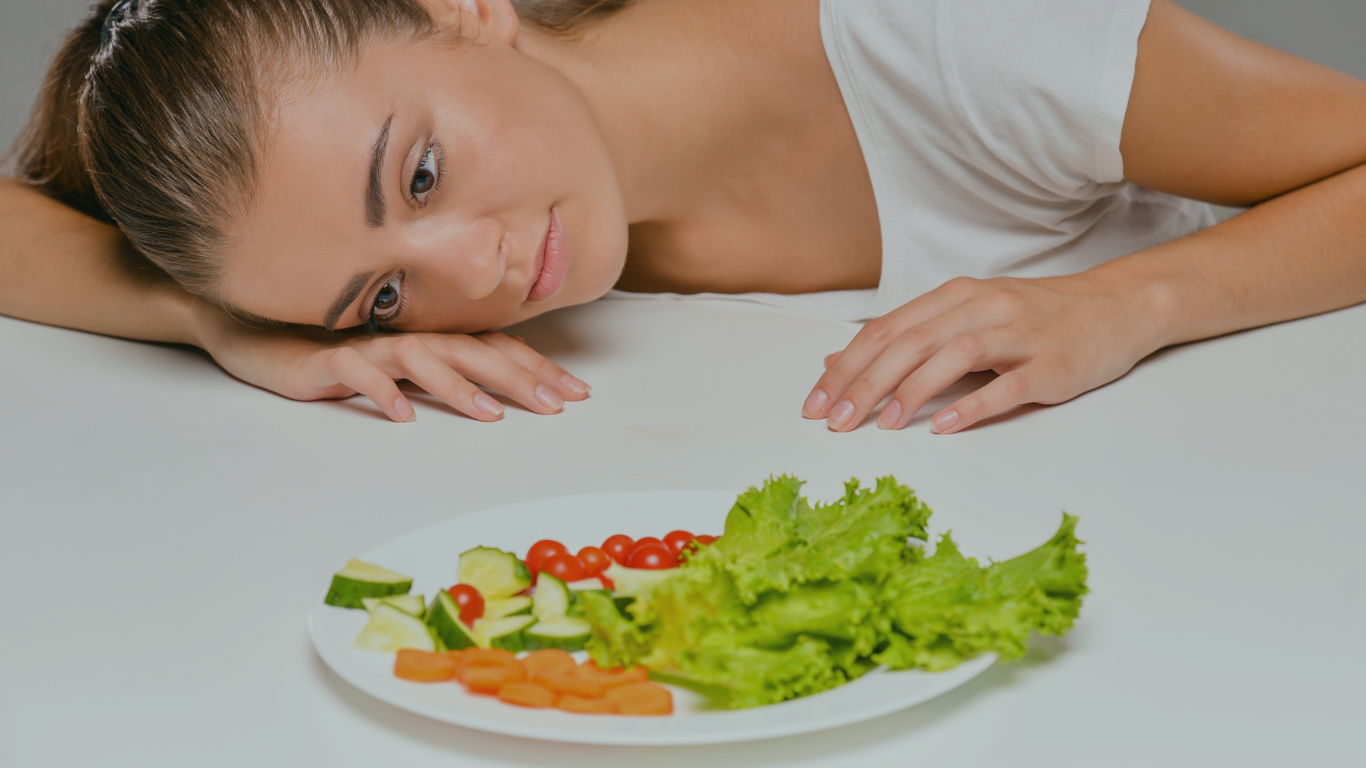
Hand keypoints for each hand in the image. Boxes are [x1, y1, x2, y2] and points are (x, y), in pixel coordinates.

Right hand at [191, 307, 588, 422]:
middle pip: (474, 352)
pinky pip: (359, 373)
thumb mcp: (399, 364)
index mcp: (431, 336)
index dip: (537, 368)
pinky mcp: (329, 358)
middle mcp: (409, 335)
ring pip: (424, 360)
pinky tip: (402, 415)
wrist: (258, 328)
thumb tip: (496, 395)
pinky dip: (382, 391)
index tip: (576, 392)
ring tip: (489, 415)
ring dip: (458, 387)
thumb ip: (441, 372)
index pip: (496, 349)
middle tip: (556, 406)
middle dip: (519, 378)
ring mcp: (370, 344)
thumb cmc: (335, 348)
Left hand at [802, 274, 1163, 432]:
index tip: (815, 401)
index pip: (886, 329)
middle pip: (911, 342)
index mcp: (956, 295)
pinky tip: (944, 428)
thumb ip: (908, 336)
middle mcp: (983, 307)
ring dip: (912, 390)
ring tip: (881, 424)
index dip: (846, 365)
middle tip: (835, 420)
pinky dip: (973, 406)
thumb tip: (839, 360)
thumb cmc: (1035, 317)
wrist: (1118, 306)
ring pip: (954, 356)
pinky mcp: (1053, 362)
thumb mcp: (966, 316)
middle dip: (865, 382)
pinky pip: (1008, 384)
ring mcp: (1020, 333)